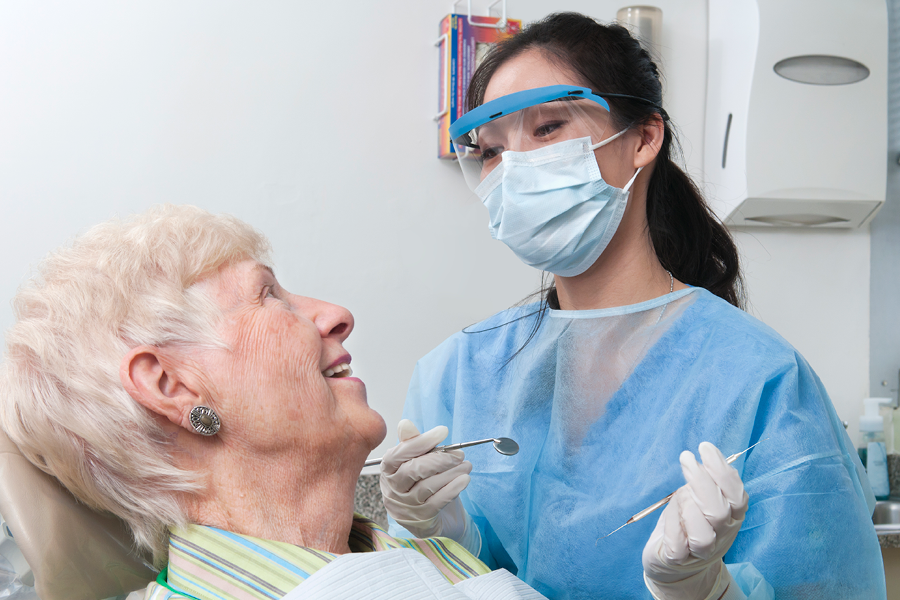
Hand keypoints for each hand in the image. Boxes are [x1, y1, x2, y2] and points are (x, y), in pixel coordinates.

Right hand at [380, 420, 473, 541]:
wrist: (435, 518)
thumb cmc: (423, 484)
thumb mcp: (417, 461)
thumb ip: (412, 443)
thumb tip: (406, 423)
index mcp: (388, 470)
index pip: (400, 453)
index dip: (422, 441)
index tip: (443, 431)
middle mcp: (392, 489)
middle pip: (415, 470)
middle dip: (441, 459)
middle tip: (460, 454)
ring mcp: (405, 506)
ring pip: (428, 485)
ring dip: (452, 473)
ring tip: (466, 465)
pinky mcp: (421, 519)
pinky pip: (438, 501)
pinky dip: (454, 488)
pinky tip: (464, 479)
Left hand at [642, 442, 748, 599]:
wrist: (675, 561)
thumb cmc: (689, 519)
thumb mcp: (702, 496)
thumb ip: (709, 480)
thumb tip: (708, 456)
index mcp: (733, 515)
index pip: (737, 495)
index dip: (722, 471)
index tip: (704, 447)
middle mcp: (722, 534)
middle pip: (719, 512)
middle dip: (701, 481)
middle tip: (686, 458)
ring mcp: (702, 551)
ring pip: (702, 534)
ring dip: (687, 506)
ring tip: (678, 493)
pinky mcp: (679, 559)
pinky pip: (678, 544)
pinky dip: (673, 522)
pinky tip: (669, 509)